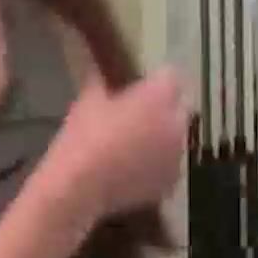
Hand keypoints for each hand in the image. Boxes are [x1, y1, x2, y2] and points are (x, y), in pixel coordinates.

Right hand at [46, 67, 189, 223]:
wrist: (78, 187)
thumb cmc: (84, 136)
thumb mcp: (87, 100)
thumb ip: (102, 81)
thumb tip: (102, 71)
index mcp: (160, 96)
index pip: (170, 76)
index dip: (155, 81)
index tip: (140, 86)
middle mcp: (176, 123)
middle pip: (179, 108)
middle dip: (163, 109)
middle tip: (138, 115)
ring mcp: (177, 155)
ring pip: (176, 138)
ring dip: (162, 137)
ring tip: (136, 145)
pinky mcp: (170, 182)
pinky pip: (169, 165)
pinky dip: (158, 165)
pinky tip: (135, 170)